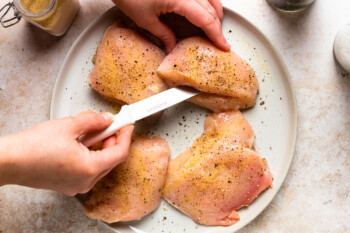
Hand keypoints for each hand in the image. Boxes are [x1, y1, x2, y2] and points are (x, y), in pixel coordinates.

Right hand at [0, 111, 133, 195]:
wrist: (9, 161)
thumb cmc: (32, 147)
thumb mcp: (68, 126)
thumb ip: (93, 121)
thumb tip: (106, 119)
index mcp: (90, 168)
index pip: (120, 153)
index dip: (126, 136)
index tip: (128, 125)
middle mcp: (85, 181)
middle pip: (111, 159)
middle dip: (112, 139)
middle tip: (109, 124)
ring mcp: (76, 185)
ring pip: (99, 164)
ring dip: (100, 146)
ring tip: (89, 130)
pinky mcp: (68, 184)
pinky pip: (87, 169)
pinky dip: (89, 155)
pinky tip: (80, 142)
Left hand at [113, 0, 229, 52]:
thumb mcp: (145, 19)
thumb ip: (163, 34)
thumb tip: (172, 47)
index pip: (206, 19)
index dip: (217, 34)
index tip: (224, 45)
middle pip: (212, 8)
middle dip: (217, 26)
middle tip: (218, 40)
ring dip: (215, 12)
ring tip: (214, 27)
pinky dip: (207, 2)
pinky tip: (204, 9)